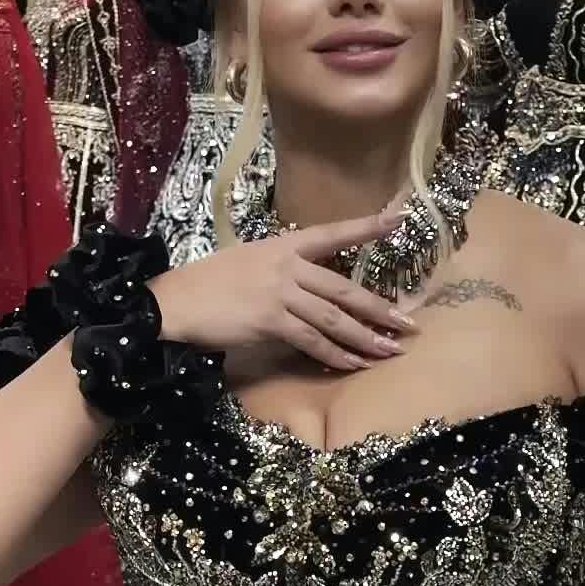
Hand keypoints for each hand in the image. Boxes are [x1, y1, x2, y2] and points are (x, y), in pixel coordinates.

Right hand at [151, 210, 414, 372]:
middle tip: (409, 323)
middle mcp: (287, 266)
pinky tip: (354, 364)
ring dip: (366, 338)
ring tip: (390, 351)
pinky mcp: (271, 322)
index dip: (365, 228)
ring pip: (335, 319)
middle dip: (379, 309)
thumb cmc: (207, 283)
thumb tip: (309, 289)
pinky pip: (313, 342)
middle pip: (344, 290)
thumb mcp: (248, 262)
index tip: (397, 220)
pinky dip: (336, 356)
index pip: (332, 233)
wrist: (175, 301)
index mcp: (283, 245)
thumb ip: (282, 271)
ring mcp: (281, 294)